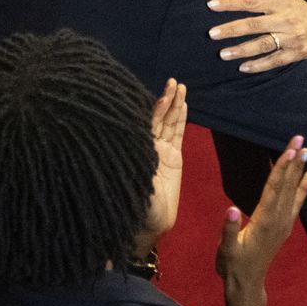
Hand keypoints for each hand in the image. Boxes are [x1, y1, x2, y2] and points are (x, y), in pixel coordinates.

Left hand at [134, 79, 186, 255]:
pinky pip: (177, 133)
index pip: (141, 120)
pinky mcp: (173, 157)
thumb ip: (132, 159)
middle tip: (172, 82)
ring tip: (180, 87)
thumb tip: (122, 136)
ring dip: (175, 104)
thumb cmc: (130, 203)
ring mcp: (160, 150)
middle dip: (165, 99)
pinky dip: (180, 118)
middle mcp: (146, 145)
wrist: (147, 223)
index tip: (155, 93)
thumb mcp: (128, 179)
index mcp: (132, 147)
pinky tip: (183, 104)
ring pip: (168, 122)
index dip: (150, 107)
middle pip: (157, 117)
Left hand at [206, 0, 306, 71]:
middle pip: (255, 24)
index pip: (251, 2)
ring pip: (263, 44)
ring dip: (242, 50)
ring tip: (223, 54)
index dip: (231, 3)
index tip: (212, 5)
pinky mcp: (294, 54)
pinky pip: (274, 61)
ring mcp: (290, 38)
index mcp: (280, 3)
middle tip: (212, 34)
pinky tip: (242, 68)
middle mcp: (285, 20)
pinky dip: (258, 65)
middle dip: (232, 29)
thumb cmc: (298, 11)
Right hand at [216, 135, 306, 305]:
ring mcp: (284, 223)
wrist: (247, 284)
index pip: (274, 189)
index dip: (281, 169)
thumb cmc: (233, 265)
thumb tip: (232, 210)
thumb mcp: (227, 250)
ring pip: (293, 191)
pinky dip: (304, 187)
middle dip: (293, 161)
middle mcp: (278, 219)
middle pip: (287, 185)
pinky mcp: (285, 226)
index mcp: (264, 221)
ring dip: (300, 170)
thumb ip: (230, 230)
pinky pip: (297, 202)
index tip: (289, 150)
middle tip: (300, 139)